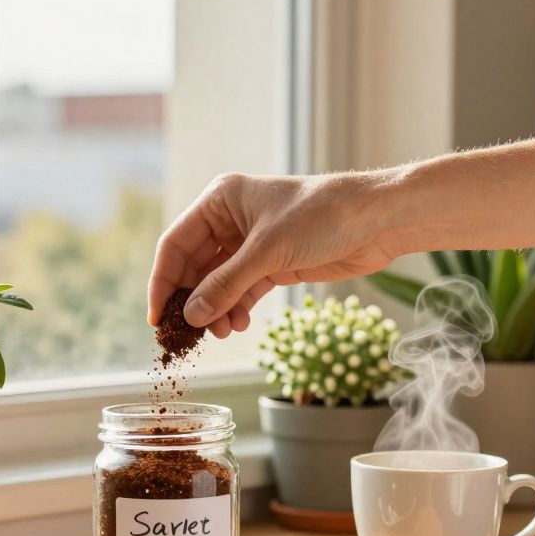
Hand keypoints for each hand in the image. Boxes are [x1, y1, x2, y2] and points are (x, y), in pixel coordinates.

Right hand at [148, 172, 402, 337]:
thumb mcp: (267, 252)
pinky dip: (236, 308)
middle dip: (192, 300)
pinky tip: (237, 325)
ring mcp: (251, 243)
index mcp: (220, 200)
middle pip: (194, 266)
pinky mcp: (273, 263)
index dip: (163, 281)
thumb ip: (226, 286)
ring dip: (215, 309)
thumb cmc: (322, 217)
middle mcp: (230, 219)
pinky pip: (241, 290)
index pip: (175, 243)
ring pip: (218, 282)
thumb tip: (191, 317)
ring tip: (221, 332)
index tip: (157, 318)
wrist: (377, 220)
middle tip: (188, 335)